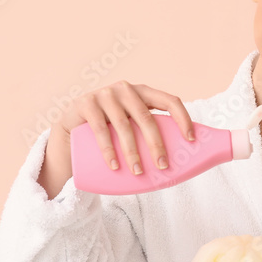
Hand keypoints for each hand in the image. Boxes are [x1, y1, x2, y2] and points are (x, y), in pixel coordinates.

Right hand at [58, 81, 194, 173]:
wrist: (70, 129)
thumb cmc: (109, 131)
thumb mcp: (131, 125)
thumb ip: (148, 132)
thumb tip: (182, 160)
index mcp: (143, 93)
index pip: (170, 100)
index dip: (183, 118)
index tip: (191, 140)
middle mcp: (125, 89)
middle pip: (146, 117)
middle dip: (156, 144)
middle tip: (162, 165)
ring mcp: (105, 94)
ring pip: (124, 125)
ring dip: (132, 152)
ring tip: (138, 172)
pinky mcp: (85, 103)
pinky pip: (100, 128)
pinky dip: (108, 149)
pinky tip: (114, 165)